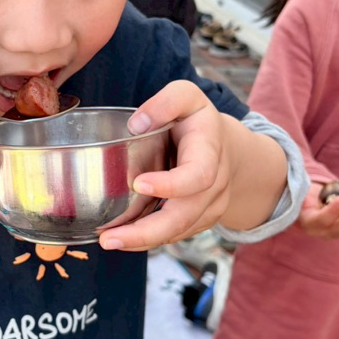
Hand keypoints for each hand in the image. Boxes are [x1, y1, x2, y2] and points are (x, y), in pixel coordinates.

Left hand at [99, 81, 232, 250]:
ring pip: (178, 231)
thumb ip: (166, 102)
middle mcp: (215, 185)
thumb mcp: (188, 97)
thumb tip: (136, 124)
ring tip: (109, 241)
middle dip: (147, 231)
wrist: (228, 149)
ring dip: (143, 241)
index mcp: (210, 152)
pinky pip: (175, 234)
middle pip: (185, 215)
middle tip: (110, 238)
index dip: (172, 184)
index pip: (198, 175)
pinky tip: (123, 240)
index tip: (138, 184)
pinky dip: (149, 240)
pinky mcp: (199, 220)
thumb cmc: (198, 121)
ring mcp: (209, 207)